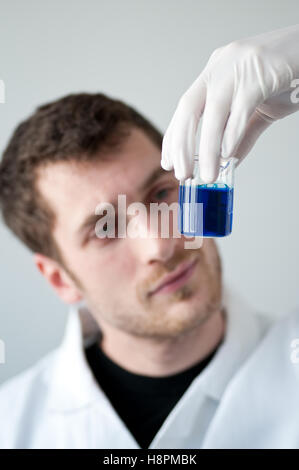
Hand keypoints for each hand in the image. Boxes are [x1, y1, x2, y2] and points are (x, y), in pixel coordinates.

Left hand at [161, 24, 298, 181]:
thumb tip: (227, 160)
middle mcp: (220, 67)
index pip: (185, 109)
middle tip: (182, 174)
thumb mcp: (258, 108)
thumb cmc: (287, 76)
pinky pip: (241, 107)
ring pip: (214, 112)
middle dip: (182, 144)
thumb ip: (241, 133)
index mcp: (215, 73)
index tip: (169, 162)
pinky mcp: (260, 72)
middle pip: (189, 109)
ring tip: (207, 174)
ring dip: (207, 149)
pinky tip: (228, 155)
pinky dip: (232, 133)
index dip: (175, 137)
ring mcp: (238, 67)